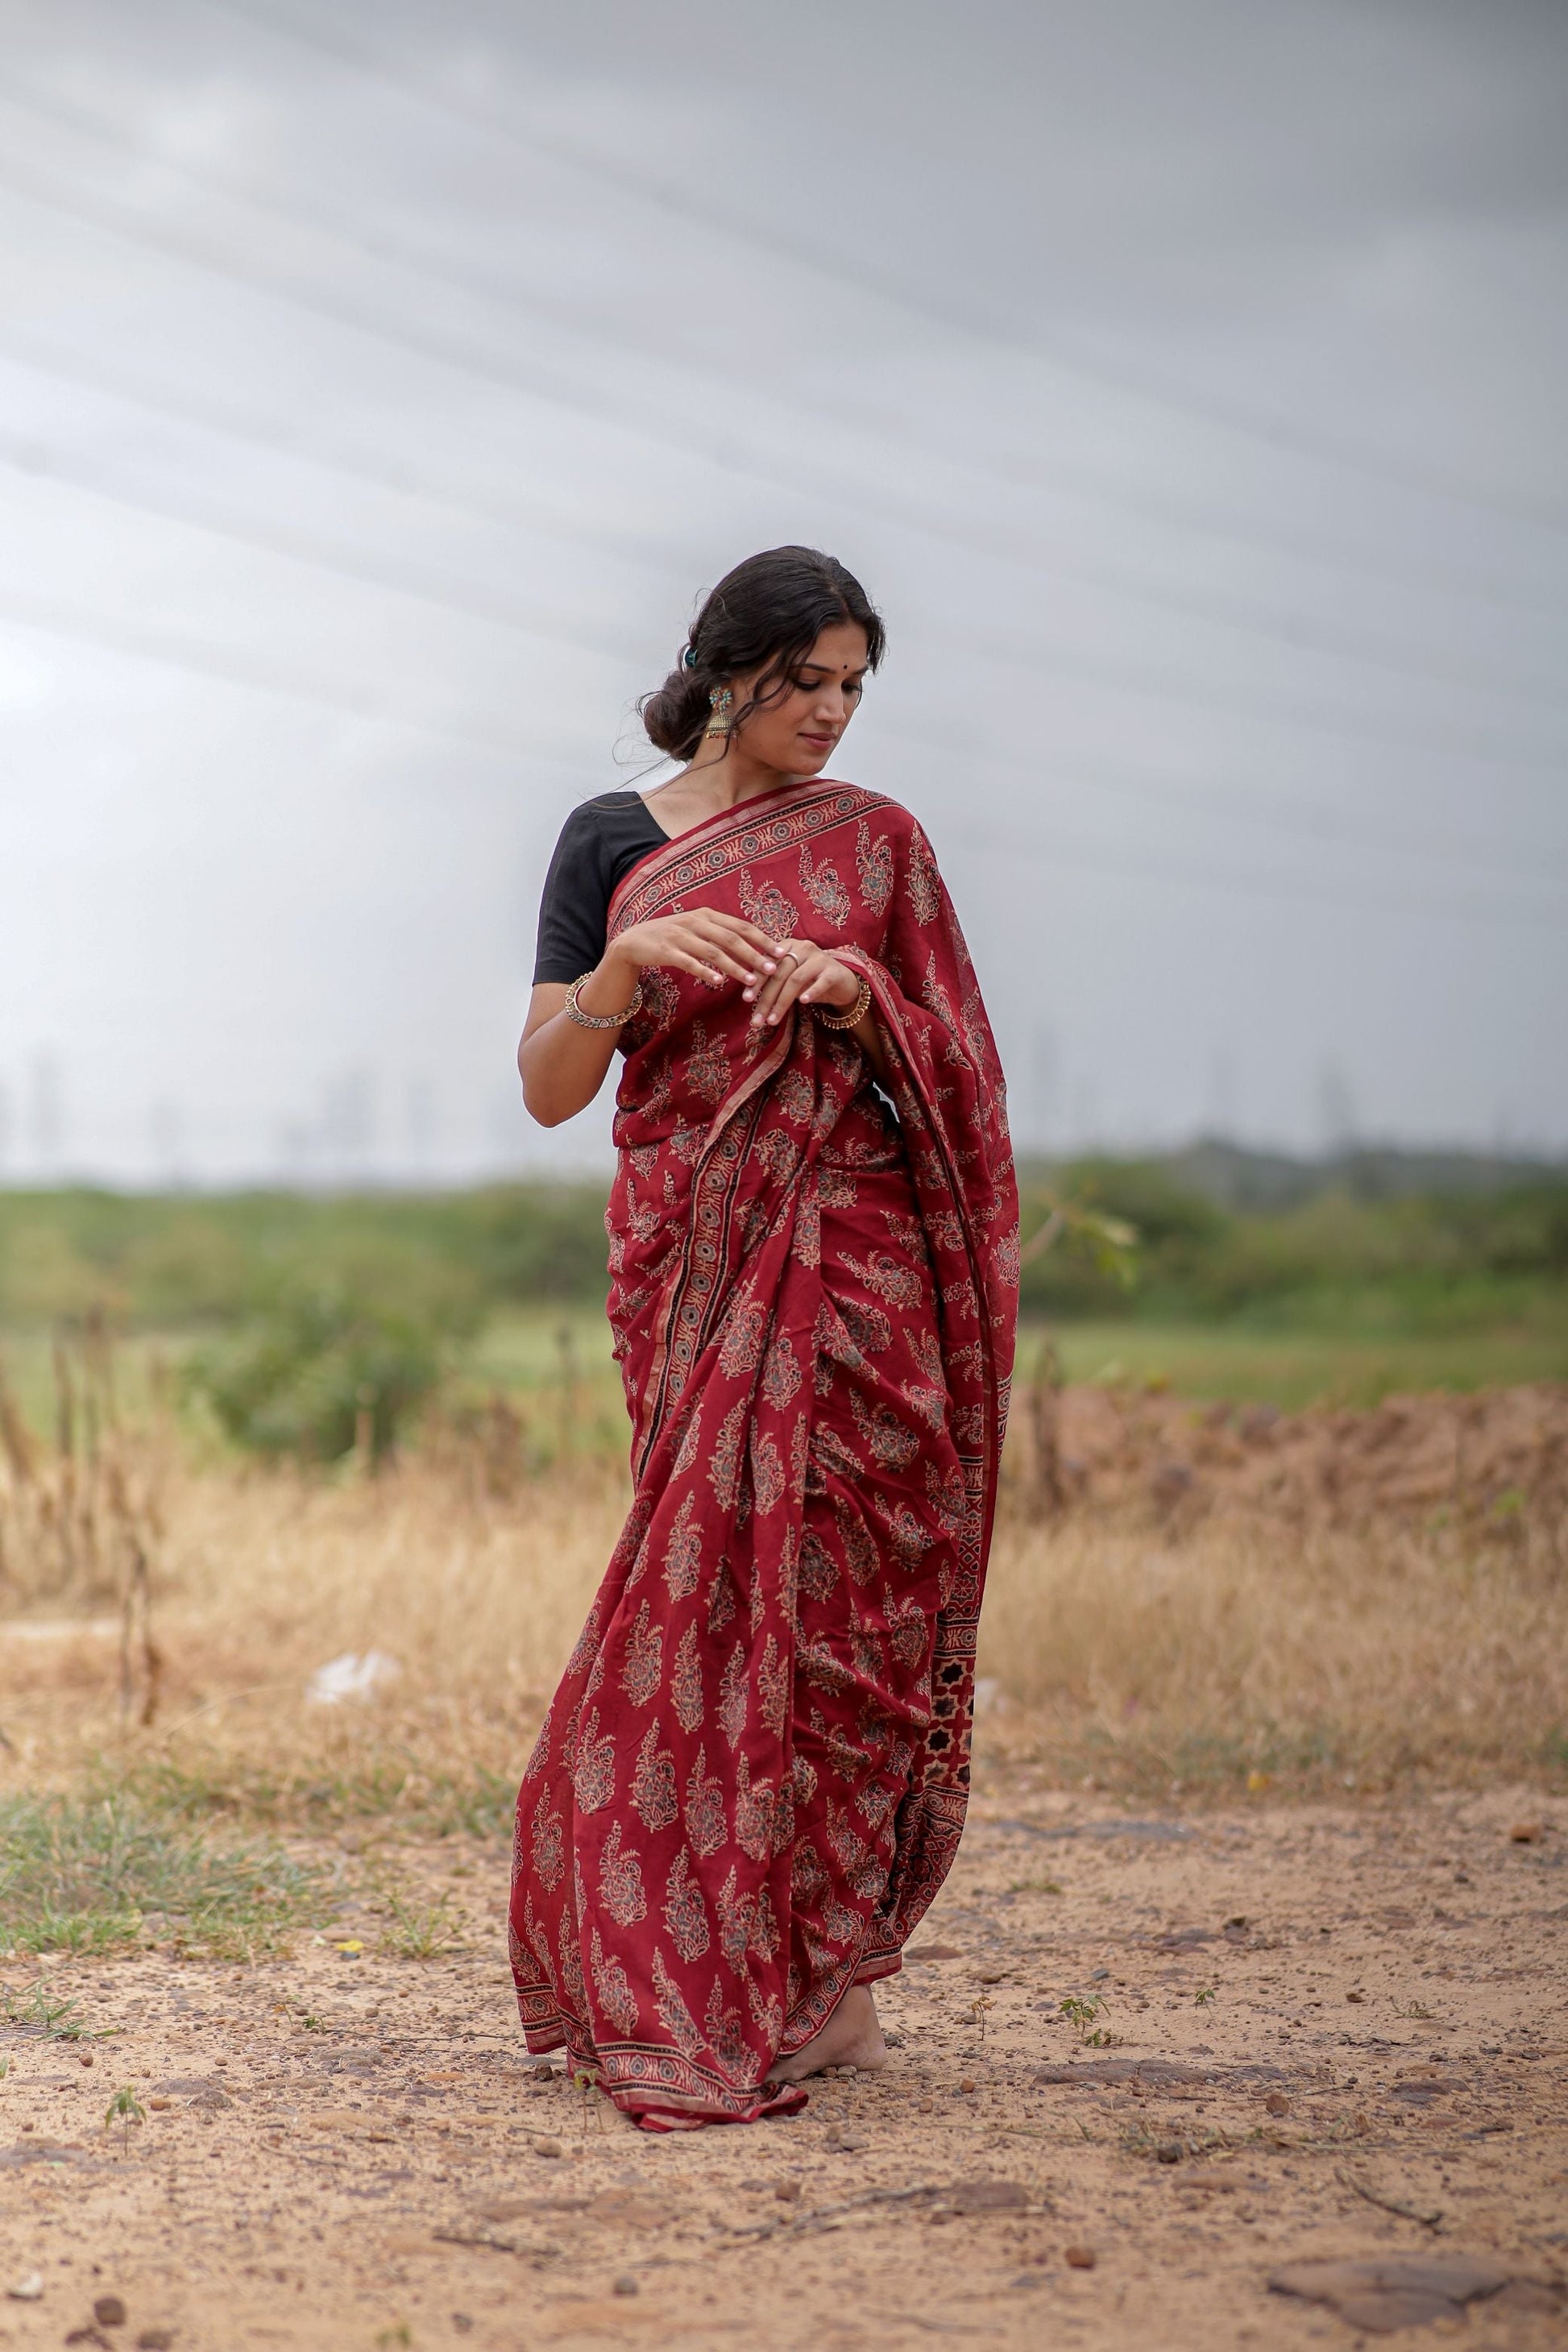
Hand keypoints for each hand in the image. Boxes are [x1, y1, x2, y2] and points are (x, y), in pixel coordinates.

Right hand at [597, 908, 780, 995]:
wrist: (633, 941)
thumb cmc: (671, 937)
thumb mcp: (697, 929)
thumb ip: (720, 935)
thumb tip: (751, 946)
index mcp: (707, 915)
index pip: (741, 926)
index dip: (762, 938)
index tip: (781, 952)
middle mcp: (695, 921)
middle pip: (731, 938)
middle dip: (754, 954)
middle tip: (773, 969)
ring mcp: (680, 935)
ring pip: (713, 951)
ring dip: (735, 967)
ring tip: (751, 981)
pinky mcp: (666, 950)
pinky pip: (689, 962)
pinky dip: (705, 971)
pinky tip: (719, 982)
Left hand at [744, 937, 861, 1035]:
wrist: (843, 982)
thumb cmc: (811, 980)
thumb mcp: (789, 977)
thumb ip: (772, 980)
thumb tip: (748, 997)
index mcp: (788, 945)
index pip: (767, 963)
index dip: (756, 981)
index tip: (746, 999)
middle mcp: (803, 947)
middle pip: (780, 973)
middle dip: (766, 998)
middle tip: (757, 1018)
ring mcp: (820, 958)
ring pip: (796, 980)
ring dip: (782, 1002)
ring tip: (773, 1020)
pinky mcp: (834, 971)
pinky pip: (820, 982)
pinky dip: (811, 992)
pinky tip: (803, 1003)